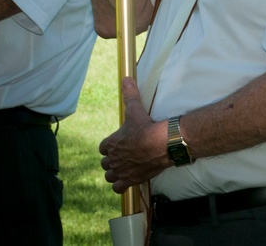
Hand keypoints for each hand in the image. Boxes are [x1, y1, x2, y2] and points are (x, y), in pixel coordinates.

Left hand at [98, 78, 169, 192]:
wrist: (162, 144)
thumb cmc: (147, 127)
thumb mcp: (136, 110)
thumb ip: (130, 95)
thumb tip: (126, 79)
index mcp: (112, 143)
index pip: (103, 147)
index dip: (110, 146)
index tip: (118, 144)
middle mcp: (113, 159)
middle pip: (105, 163)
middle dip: (112, 160)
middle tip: (123, 156)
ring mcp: (121, 170)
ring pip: (109, 176)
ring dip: (114, 173)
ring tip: (124, 169)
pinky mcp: (130, 180)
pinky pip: (118, 187)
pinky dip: (121, 185)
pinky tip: (128, 180)